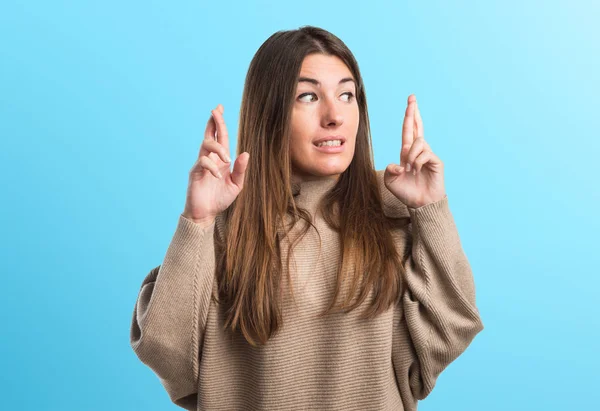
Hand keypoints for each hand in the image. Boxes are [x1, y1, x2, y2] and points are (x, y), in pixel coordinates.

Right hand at [182, 104, 249, 223]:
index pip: (220, 138)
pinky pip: (202, 163)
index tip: (219, 108)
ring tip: (226, 159)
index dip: (219, 123)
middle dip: (213, 122)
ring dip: (217, 147)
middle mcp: (210, 159)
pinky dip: (211, 166)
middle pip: (210, 135)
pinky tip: (216, 175)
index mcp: (221, 160)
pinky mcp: (195, 173)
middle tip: (216, 110)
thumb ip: (241, 170)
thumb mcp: (236, 185)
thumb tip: (245, 153)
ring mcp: (201, 165)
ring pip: (206, 145)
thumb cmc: (220, 199)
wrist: (206, 214)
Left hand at [383, 94, 445, 208]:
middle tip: (412, 98)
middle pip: (417, 127)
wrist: (420, 204)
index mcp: (407, 153)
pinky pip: (424, 153)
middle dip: (413, 112)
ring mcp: (428, 155)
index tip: (410, 102)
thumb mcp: (391, 181)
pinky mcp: (436, 161)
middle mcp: (418, 151)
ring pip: (418, 142)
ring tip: (410, 168)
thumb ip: (390, 170)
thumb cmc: (406, 193)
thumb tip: (399, 163)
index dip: (408, 117)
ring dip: (410, 155)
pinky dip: (417, 161)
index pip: (408, 131)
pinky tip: (417, 170)